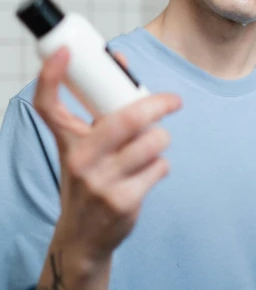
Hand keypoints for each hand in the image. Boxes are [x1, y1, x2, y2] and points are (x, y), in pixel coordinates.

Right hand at [33, 46, 181, 267]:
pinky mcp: (124, 201)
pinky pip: (160, 167)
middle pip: (125, 118)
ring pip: (152, 142)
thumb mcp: (83, 148)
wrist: (83, 238)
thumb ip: (100, 112)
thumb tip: (122, 63)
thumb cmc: (88, 181)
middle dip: (157, 104)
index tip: (65, 51)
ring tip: (152, 147)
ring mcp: (101, 182)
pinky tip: (149, 173)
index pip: (48, 105)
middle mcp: (79, 161)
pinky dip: (161, 166)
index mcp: (67, 142)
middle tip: (173, 101)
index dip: (51, 75)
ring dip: (160, 141)